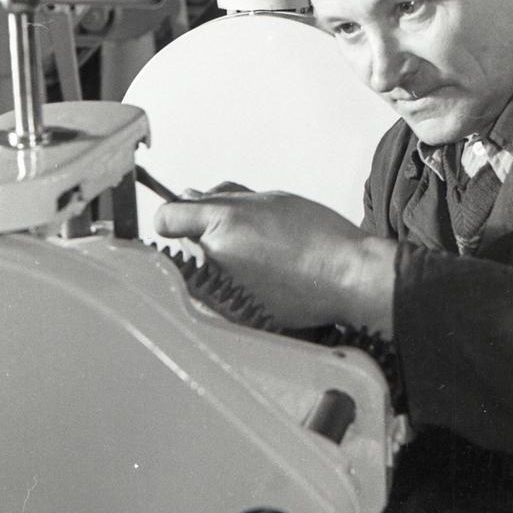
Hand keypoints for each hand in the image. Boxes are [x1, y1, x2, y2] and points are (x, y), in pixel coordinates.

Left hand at [155, 187, 396, 336]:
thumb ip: (224, 198)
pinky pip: (219, 292)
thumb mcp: (266, 199)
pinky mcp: (231, 314)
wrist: (345, 278)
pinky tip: (264, 277)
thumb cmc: (315, 236)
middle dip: (204, 232)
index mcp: (217, 226)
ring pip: (201, 267)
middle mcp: (210, 261)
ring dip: (219, 259)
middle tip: (244, 231)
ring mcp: (218, 292)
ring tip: (260, 256)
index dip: (179, 211)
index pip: (167, 218)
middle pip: (184, 242)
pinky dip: (234, 284)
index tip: (188, 213)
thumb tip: (193, 197)